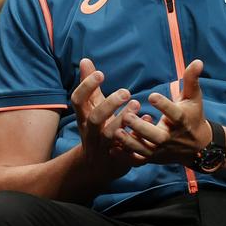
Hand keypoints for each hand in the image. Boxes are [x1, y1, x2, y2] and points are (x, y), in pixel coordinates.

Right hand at [71, 57, 145, 178]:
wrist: (97, 165)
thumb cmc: (97, 128)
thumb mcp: (91, 107)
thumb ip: (89, 84)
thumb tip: (85, 60)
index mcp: (83, 116)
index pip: (77, 100)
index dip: (86, 87)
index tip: (101, 73)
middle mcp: (90, 131)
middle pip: (94, 118)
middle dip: (109, 104)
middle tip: (126, 91)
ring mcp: (103, 145)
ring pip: (110, 134)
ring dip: (123, 119)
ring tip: (137, 104)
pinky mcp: (117, 156)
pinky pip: (127, 147)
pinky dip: (137, 135)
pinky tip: (147, 119)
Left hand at [120, 59, 211, 165]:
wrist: (197, 146)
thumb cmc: (192, 116)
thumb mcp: (193, 98)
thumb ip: (191, 80)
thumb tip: (197, 61)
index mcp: (182, 121)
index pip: (175, 114)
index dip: (164, 106)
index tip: (151, 95)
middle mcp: (172, 138)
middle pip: (158, 136)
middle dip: (142, 128)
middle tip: (127, 115)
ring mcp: (162, 150)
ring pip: (146, 150)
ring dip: (131, 143)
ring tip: (116, 132)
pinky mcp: (153, 158)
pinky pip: (139, 161)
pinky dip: (126, 157)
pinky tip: (112, 149)